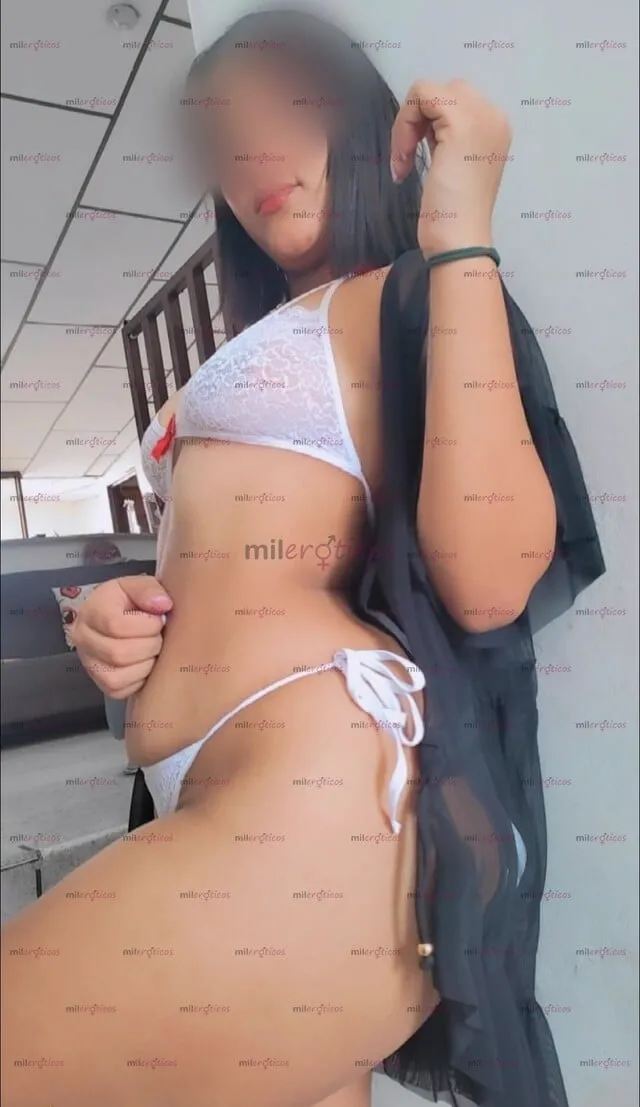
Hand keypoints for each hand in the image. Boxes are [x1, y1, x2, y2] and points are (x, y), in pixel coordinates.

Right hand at [72, 576, 172, 698]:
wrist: (123, 618)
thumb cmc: (131, 602)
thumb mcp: (138, 586)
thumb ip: (148, 589)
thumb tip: (162, 605)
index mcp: (92, 611)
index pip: (115, 625)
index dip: (146, 624)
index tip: (159, 618)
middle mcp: (83, 639)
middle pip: (118, 653)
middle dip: (149, 645)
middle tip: (158, 636)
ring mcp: (89, 663)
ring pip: (117, 676)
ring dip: (146, 664)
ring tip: (152, 649)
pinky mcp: (101, 683)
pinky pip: (120, 689)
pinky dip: (139, 679)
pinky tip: (144, 663)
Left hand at [390, 79, 511, 253]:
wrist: (459, 241)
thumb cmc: (452, 216)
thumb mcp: (452, 166)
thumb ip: (446, 139)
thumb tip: (421, 120)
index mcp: (495, 127)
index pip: (453, 101)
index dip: (426, 125)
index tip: (417, 159)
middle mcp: (494, 115)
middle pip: (442, 91)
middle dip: (417, 120)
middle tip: (409, 158)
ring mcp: (481, 115)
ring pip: (428, 91)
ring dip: (407, 124)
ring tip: (405, 161)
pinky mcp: (460, 122)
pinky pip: (420, 96)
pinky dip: (404, 126)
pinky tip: (403, 159)